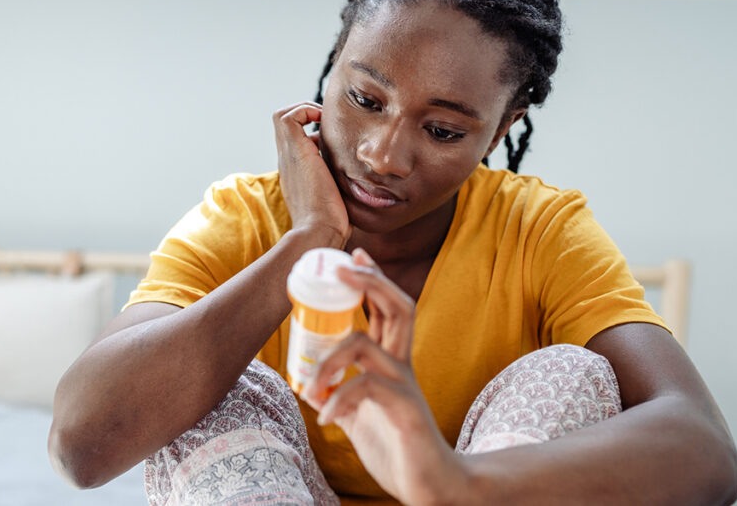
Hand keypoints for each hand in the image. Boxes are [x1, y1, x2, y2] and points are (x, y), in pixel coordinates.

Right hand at [273, 102, 349, 245]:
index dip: (312, 130)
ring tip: (325, 121)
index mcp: (296, 170)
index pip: (296, 139)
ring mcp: (289, 155)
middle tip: (328, 123)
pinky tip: (325, 124)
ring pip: (283, 116)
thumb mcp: (336, 195)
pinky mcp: (295, 151)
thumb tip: (359, 175)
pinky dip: (305, 111)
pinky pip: (288, 117)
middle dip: (307, 115)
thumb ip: (340, 181)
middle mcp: (288, 160)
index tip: (332, 137)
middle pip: (286, 123)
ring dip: (304, 110)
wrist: (320, 230)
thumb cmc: (332, 221)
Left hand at [302, 249, 466, 504]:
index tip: (354, 254)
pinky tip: (325, 418)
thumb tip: (306, 384)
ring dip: (327, 360)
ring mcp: (405, 386)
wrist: (429, 486)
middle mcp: (402, 366)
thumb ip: (340, 394)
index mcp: (393, 363)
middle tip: (341, 267)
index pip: (389, 309)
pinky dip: (337, 400)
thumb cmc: (396, 447)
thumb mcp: (360, 414)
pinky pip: (364, 388)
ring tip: (308, 385)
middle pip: (398, 306)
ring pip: (366, 344)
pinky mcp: (404, 409)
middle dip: (370, 281)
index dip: (373, 279)